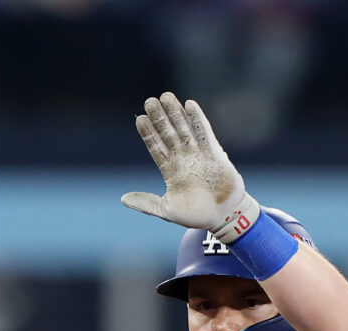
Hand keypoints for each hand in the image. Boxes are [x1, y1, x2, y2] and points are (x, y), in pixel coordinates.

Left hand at [119, 93, 248, 232]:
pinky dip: (197, 119)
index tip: (139, 119)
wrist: (224, 217)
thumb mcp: (167, 210)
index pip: (156, 147)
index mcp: (171, 171)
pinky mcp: (214, 153)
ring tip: (165, 96)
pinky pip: (205, 132)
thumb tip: (123, 199)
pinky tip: (189, 105)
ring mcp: (198, 154)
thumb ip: (146, 203)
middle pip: (168, 133)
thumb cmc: (197, 215)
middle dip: (159, 118)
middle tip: (150, 101)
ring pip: (184, 129)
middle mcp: (183, 159)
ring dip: (175, 113)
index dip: (148, 133)